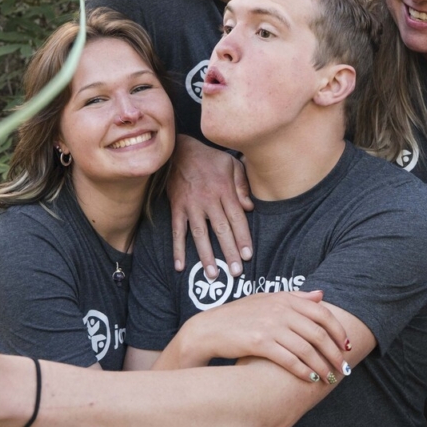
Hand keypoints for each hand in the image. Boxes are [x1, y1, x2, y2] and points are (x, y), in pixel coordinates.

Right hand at [169, 135, 253, 275]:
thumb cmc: (210, 159)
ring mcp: (191, 205)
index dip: (243, 238)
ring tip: (212, 274)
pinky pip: (177, 231)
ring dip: (206, 255)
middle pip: (221, 230)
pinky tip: (180, 266)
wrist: (179, 151)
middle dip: (229, 252)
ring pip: (200, 234)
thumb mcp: (232, 164)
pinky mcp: (177, 208)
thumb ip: (242, 185)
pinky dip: (178, 249)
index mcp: (224, 190)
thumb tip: (249, 208)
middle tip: (235, 273)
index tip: (248, 256)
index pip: (237, 218)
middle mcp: (208, 200)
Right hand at [175, 290, 351, 382]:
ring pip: (307, 349)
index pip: (322, 313)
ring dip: (322, 366)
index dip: (339, 331)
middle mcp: (280, 309)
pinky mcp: (259, 342)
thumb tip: (320, 295)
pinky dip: (303, 370)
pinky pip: (289, 359)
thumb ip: (294, 297)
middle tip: (343, 367)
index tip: (347, 345)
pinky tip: (309, 379)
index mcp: (284, 298)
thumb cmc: (238, 317)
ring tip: (330, 377)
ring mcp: (270, 325)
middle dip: (334, 353)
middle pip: (318, 333)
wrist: (208, 330)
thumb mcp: (265, 300)